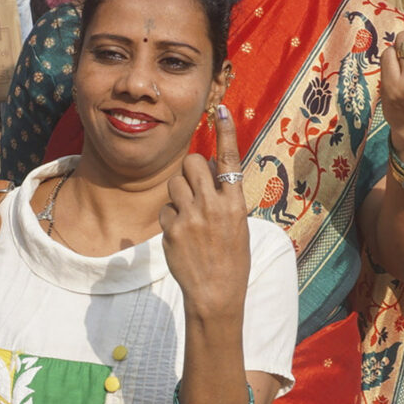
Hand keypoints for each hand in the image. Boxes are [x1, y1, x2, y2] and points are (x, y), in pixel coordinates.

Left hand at [159, 106, 251, 315]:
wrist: (216, 294)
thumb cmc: (231, 260)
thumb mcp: (237, 225)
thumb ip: (224, 196)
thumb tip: (208, 168)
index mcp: (236, 203)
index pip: (229, 160)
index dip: (225, 133)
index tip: (220, 109)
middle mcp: (213, 206)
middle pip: (192, 163)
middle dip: (190, 169)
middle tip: (194, 186)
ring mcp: (190, 217)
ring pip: (174, 183)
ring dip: (179, 193)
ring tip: (190, 215)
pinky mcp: (171, 230)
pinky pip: (165, 209)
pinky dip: (170, 217)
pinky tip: (181, 235)